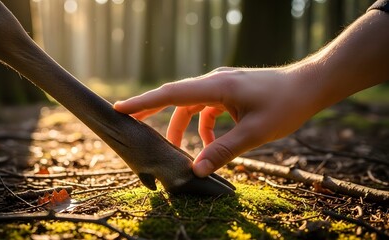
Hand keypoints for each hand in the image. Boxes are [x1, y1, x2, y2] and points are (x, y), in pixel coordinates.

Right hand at [114, 66, 318, 176]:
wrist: (308, 86)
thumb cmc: (285, 105)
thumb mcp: (254, 133)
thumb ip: (223, 151)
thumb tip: (197, 171)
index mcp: (217, 87)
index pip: (172, 94)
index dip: (143, 102)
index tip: (120, 108)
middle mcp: (215, 81)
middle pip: (175, 97)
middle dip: (153, 112)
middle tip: (131, 124)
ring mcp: (221, 84)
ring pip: (190, 105)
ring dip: (182, 126)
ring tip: (178, 151)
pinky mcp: (228, 91)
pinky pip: (206, 107)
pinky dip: (203, 125)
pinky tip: (210, 142)